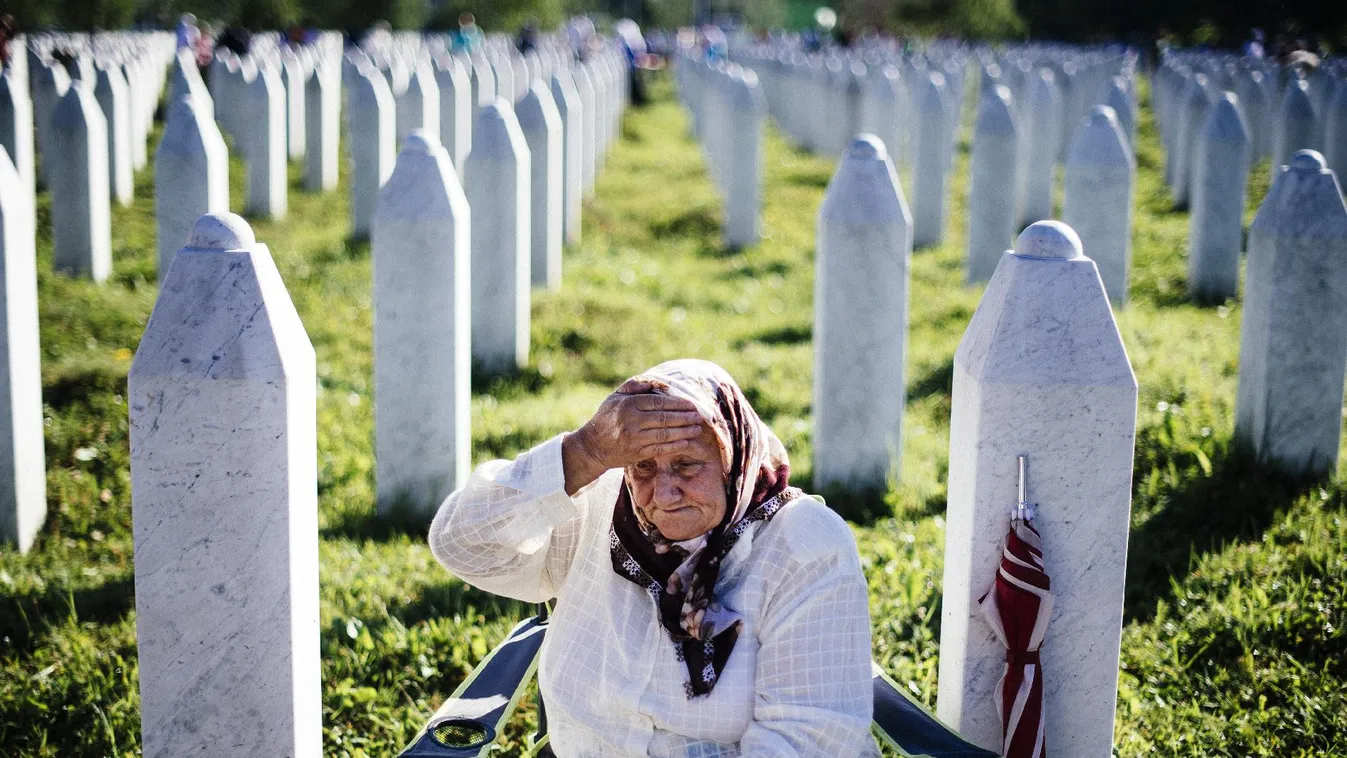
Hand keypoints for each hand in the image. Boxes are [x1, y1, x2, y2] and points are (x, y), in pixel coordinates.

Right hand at [562, 379, 702, 493]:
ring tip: (696, 428)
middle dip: (684, 417)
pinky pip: (659, 449)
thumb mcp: (616, 396)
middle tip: (699, 416)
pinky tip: (686, 442)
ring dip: (683, 432)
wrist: (592, 446)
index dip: (678, 403)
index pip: (658, 402)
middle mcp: (631, 421)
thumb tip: (659, 382)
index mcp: (628, 404)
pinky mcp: (636, 454)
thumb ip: (636, 385)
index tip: (691, 404)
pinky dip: (674, 446)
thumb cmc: (607, 417)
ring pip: (664, 435)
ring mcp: (634, 439)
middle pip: (664, 418)